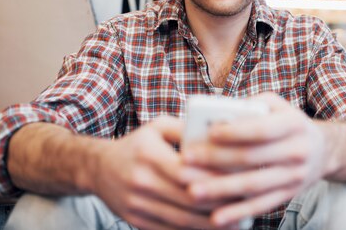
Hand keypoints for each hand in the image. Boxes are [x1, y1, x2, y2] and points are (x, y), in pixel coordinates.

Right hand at [91, 116, 236, 229]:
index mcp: (149, 155)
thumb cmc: (138, 144)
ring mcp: (138, 205)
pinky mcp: (137, 221)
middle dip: (219, 203)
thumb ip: (186, 129)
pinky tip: (214, 229)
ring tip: (238, 221)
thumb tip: (219, 135)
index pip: (187, 171)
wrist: (99, 169)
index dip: (214, 178)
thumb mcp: (158, 127)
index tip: (239, 178)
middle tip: (246, 203)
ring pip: (182, 220)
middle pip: (188, 199)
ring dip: (212, 224)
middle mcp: (141, 181)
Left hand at [181, 93, 330, 226]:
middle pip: (252, 158)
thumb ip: (250, 106)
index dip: (235, 132)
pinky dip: (237, 212)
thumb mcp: (276, 105)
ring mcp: (294, 176)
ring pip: (253, 185)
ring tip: (192, 191)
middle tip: (187, 160)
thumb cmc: (286, 123)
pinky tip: (215, 218)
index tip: (209, 133)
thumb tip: (216, 115)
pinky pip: (260, 205)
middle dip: (216, 160)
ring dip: (221, 190)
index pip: (261, 129)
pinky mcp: (288, 195)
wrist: (322, 151)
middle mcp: (297, 150)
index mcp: (293, 124)